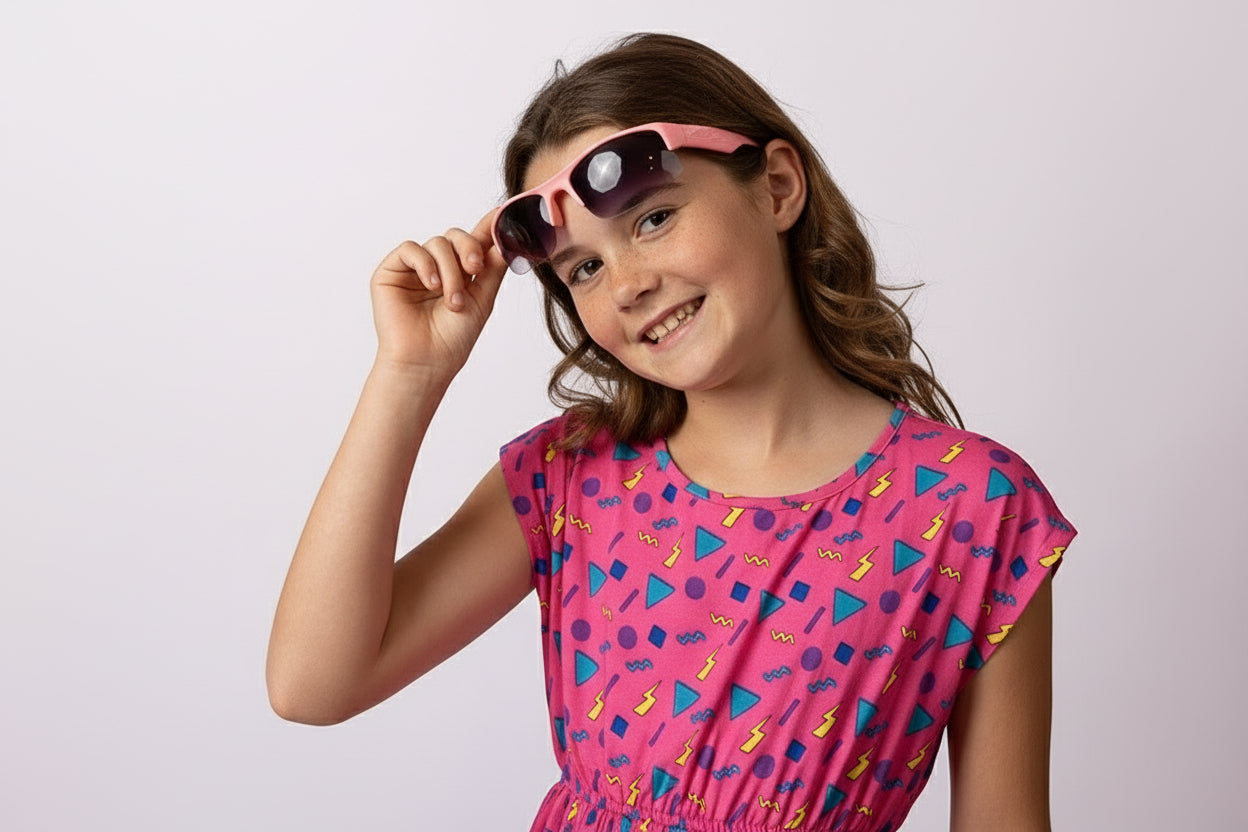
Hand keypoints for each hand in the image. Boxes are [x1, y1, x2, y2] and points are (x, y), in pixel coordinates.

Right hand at [368, 208, 507, 379]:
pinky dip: (426, 264)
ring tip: (453, 301)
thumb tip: (505, 234)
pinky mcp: (391, 272)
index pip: (473, 243)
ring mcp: (414, 269)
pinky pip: (411, 250)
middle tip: (475, 269)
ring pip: (437, 243)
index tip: (502, 213)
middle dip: (469, 249)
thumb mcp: (482, 298)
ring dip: (450, 270)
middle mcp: (436, 267)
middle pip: (455, 236)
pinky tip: (432, 286)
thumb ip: (493, 266)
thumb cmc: (453, 339)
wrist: (427, 362)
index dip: (487, 227)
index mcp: (459, 273)